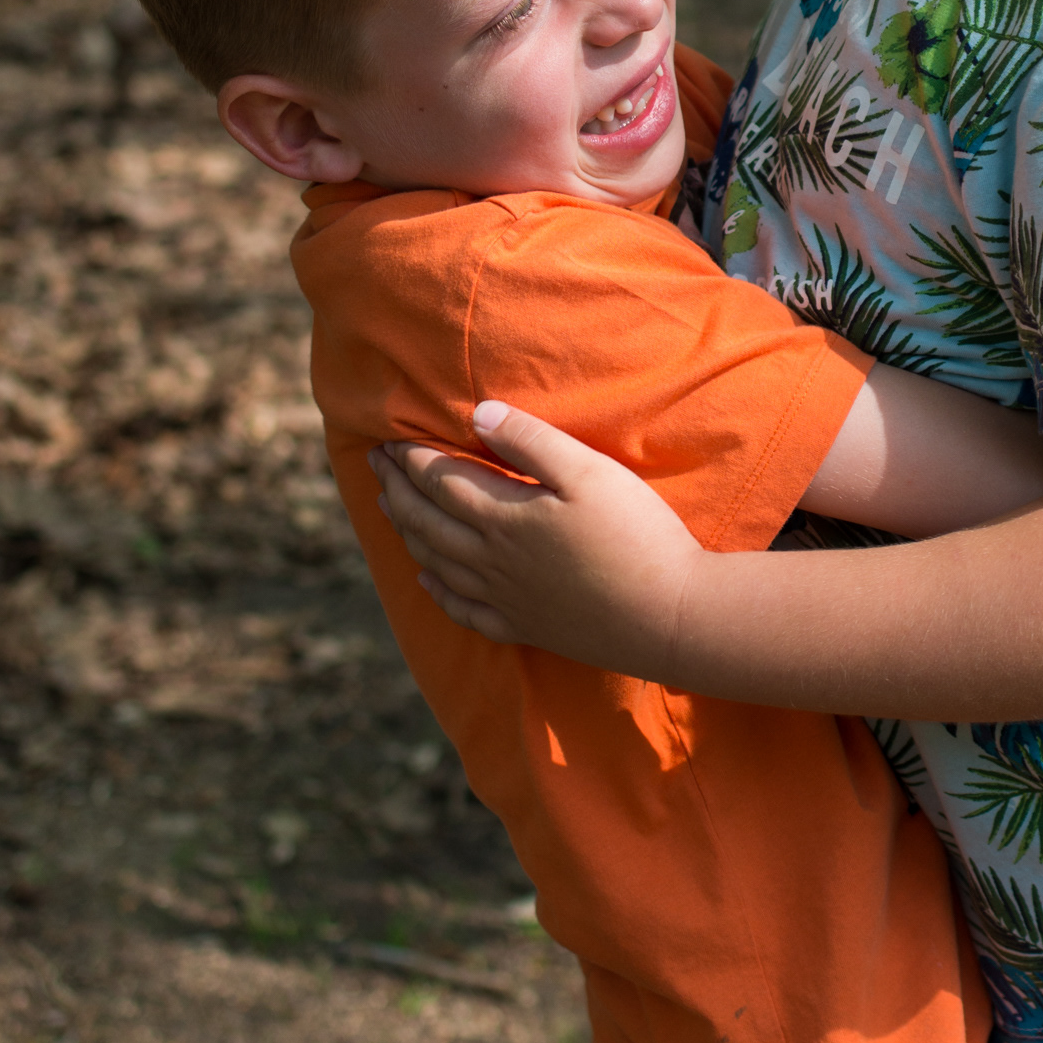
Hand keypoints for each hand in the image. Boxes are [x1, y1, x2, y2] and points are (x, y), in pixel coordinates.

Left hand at [370, 402, 704, 671]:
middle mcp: (493, 560)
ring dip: (407, 531)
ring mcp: (506, 598)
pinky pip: (463, 611)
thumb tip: (477, 414)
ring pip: (437, 561)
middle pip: (428, 520)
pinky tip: (426, 580)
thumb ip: (531, 441)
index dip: (410, 458)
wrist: (668, 616)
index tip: (386, 438)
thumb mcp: (589, 472)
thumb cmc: (636, 535)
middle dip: (397, 488)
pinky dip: (437, 591)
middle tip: (374, 464)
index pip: (441, 480)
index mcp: (505, 517)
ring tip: (390, 508)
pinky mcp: (526, 627)